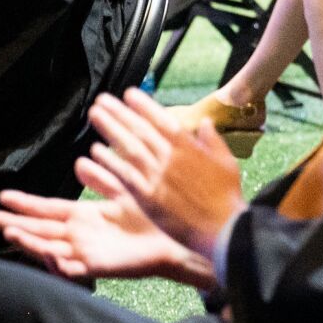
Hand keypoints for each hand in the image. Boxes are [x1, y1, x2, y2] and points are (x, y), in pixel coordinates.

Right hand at [0, 157, 216, 288]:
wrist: (180, 238)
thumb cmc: (155, 217)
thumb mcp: (124, 192)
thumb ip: (103, 178)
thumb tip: (82, 160)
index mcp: (87, 216)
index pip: (49, 209)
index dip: (26, 203)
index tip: (3, 195)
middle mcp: (82, 236)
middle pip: (41, 229)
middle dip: (15, 223)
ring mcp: (87, 253)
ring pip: (50, 248)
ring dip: (29, 241)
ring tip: (9, 231)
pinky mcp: (99, 267)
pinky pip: (71, 268)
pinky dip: (56, 262)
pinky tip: (44, 253)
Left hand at [88, 90, 246, 258]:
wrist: (220, 229)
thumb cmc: (227, 197)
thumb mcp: (227, 163)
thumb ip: (213, 141)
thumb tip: (204, 122)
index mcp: (190, 148)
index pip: (163, 120)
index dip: (144, 106)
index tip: (129, 93)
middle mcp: (170, 159)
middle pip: (140, 130)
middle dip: (120, 112)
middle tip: (102, 99)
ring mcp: (157, 177)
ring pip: (128, 148)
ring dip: (110, 129)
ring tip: (95, 115)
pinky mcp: (147, 197)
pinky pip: (124, 175)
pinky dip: (110, 161)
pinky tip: (96, 151)